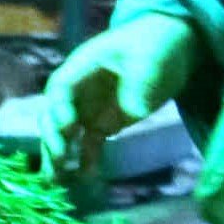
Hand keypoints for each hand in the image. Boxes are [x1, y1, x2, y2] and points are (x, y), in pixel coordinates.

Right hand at [46, 11, 199, 170]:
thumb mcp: (150, 56)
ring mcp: (90, 108)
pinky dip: (85, 159)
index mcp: (84, 66)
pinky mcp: (105, 123)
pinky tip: (86, 177)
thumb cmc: (155, 43)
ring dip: (59, 155)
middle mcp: (80, 90)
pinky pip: (89, 143)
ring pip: (66, 134)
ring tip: (58, 180)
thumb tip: (133, 110)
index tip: (68, 126)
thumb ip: (140, 82)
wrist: (171, 47)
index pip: (61, 87)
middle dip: (53, 136)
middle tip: (60, 157)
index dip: (59, 106)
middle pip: (54, 113)